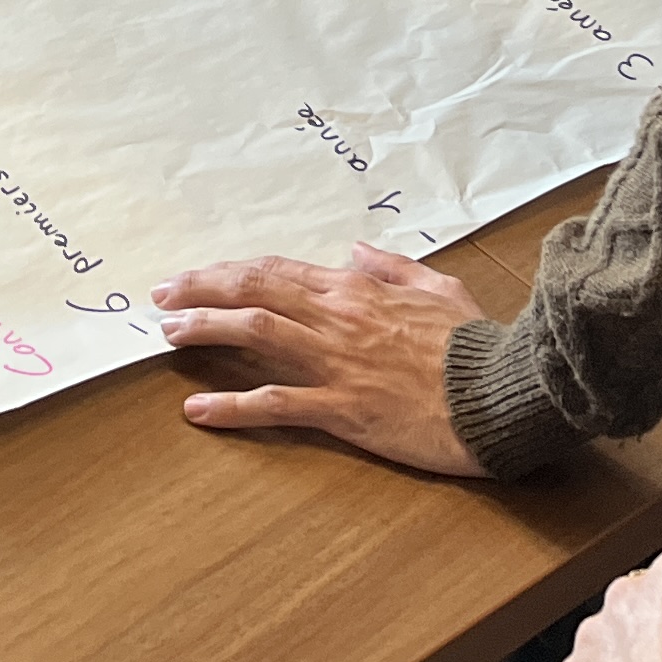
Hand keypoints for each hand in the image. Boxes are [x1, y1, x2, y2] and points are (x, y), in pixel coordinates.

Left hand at [149, 244, 488, 474]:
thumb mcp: (439, 288)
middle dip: (201, 289)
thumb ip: (393, 267)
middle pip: (255, 291)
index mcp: (357, 290)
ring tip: (168, 335)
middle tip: (161, 296)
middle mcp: (338, 319)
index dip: (230, 272)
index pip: (278, 271)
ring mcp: (337, 363)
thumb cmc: (475, 345)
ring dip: (205, 329)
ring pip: (256, 333)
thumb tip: (356, 250)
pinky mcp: (344, 409)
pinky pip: (278, 403)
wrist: (501, 392)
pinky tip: (198, 411)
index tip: (195, 277)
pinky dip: (233, 406)